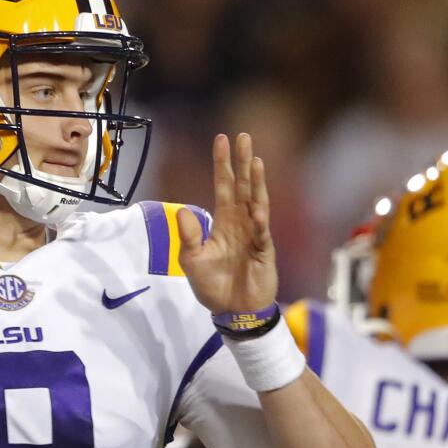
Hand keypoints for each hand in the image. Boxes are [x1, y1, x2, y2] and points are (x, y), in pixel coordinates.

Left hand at [177, 133, 276, 314]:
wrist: (233, 311)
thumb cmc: (213, 285)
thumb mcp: (192, 260)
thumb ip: (188, 236)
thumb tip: (183, 210)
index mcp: (223, 221)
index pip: (224, 186)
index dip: (222, 164)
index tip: (221, 140)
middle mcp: (241, 222)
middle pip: (243, 186)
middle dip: (242, 162)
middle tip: (244, 137)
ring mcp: (255, 234)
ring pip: (256, 202)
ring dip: (257, 182)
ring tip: (255, 160)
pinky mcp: (264, 251)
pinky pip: (262, 234)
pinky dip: (260, 222)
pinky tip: (258, 210)